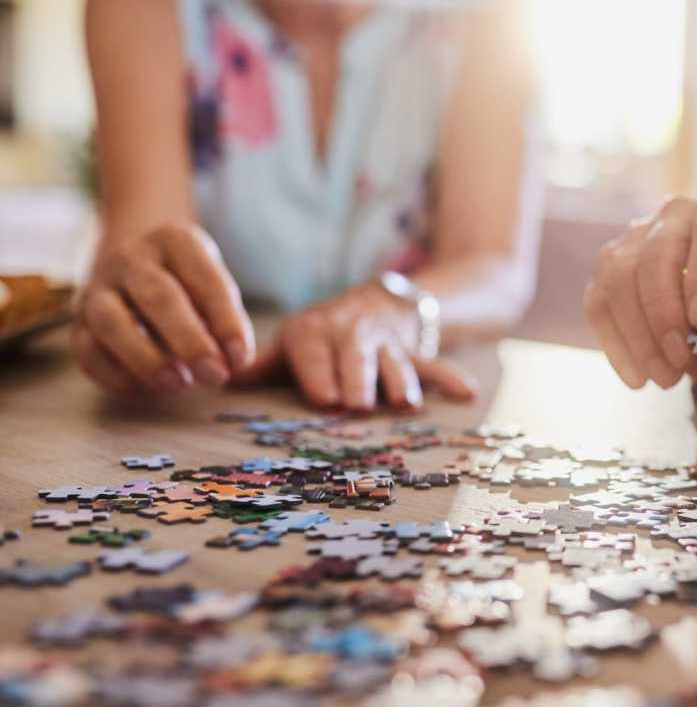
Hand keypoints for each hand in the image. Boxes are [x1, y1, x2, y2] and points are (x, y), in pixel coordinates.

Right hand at [73, 223, 254, 394]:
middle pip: (158, 297)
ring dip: (147, 360)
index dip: (226, 322)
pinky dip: (116, 375)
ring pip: (112, 323)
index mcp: (174, 240)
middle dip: (189, 342)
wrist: (127, 242)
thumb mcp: (209, 276)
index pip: (204, 280)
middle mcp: (131, 258)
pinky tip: (146, 390)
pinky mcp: (77, 319)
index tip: (241, 358)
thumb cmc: (183, 272)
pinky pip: (87, 351)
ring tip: (179, 385)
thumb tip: (232, 362)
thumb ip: (222, 315)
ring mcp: (98, 287)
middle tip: (214, 375)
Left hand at [233, 282, 477, 410]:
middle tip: (356, 406)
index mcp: (314, 332)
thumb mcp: (293, 342)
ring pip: (395, 361)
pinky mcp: (413, 352)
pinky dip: (450, 378)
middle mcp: (350, 333)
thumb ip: (264, 364)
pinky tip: (467, 392)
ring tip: (405, 404)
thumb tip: (218, 379)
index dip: (319, 374)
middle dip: (358, 381)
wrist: (377, 299)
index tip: (325, 398)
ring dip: (400, 380)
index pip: (313, 352)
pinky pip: (433, 364)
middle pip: (355, 357)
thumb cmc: (323, 335)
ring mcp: (385, 343)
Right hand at [584, 191, 696, 389]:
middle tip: (680, 363)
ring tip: (665, 377)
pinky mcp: (607, 270)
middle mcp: (676, 215)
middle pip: (656, 255)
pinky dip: (615, 344)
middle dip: (664, 315)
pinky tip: (637, 376)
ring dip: (638, 335)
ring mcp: (634, 239)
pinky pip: (598, 303)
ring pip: (618, 277)